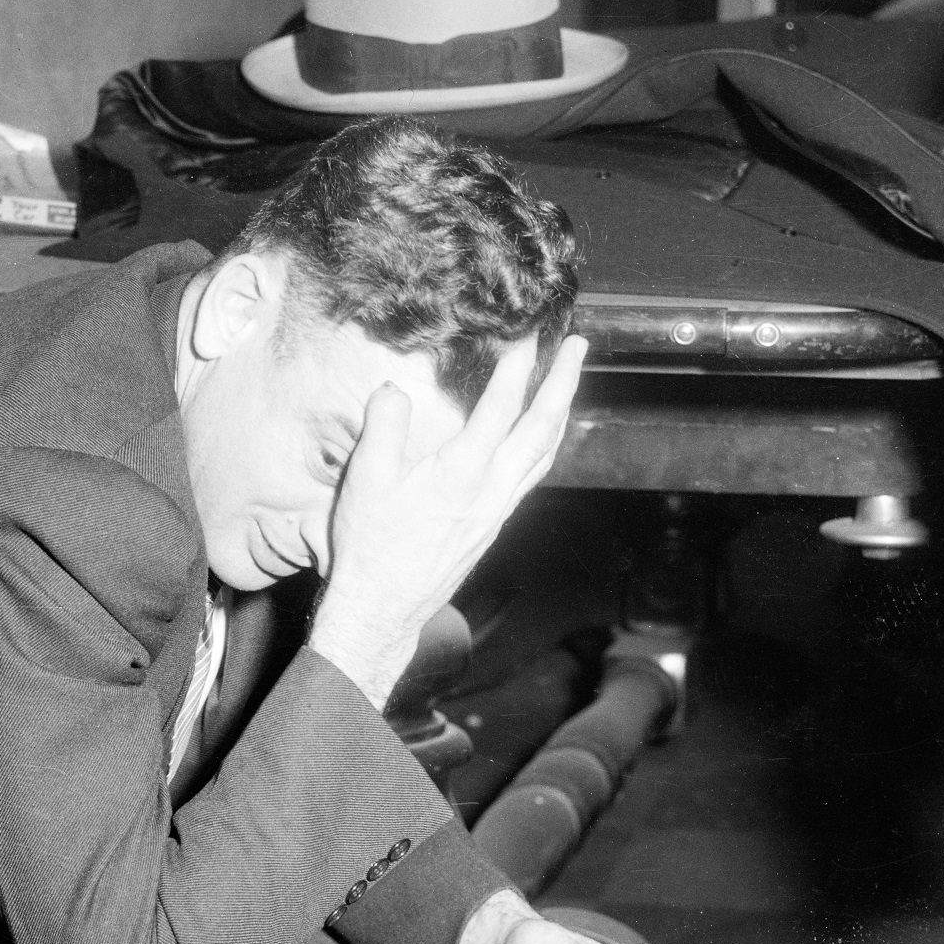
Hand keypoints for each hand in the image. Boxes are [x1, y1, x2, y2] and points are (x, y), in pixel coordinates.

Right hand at [309, 332, 585, 707]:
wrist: (383, 608)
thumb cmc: (371, 547)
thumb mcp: (366, 480)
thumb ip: (384, 427)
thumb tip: (393, 390)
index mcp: (461, 473)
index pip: (500, 408)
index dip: (517, 368)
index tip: (527, 336)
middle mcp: (491, 490)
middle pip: (542, 427)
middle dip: (563, 380)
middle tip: (577, 344)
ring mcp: (497, 509)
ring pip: (544, 452)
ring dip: (561, 410)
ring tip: (569, 381)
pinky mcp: (494, 524)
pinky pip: (532, 475)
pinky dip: (545, 444)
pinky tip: (541, 438)